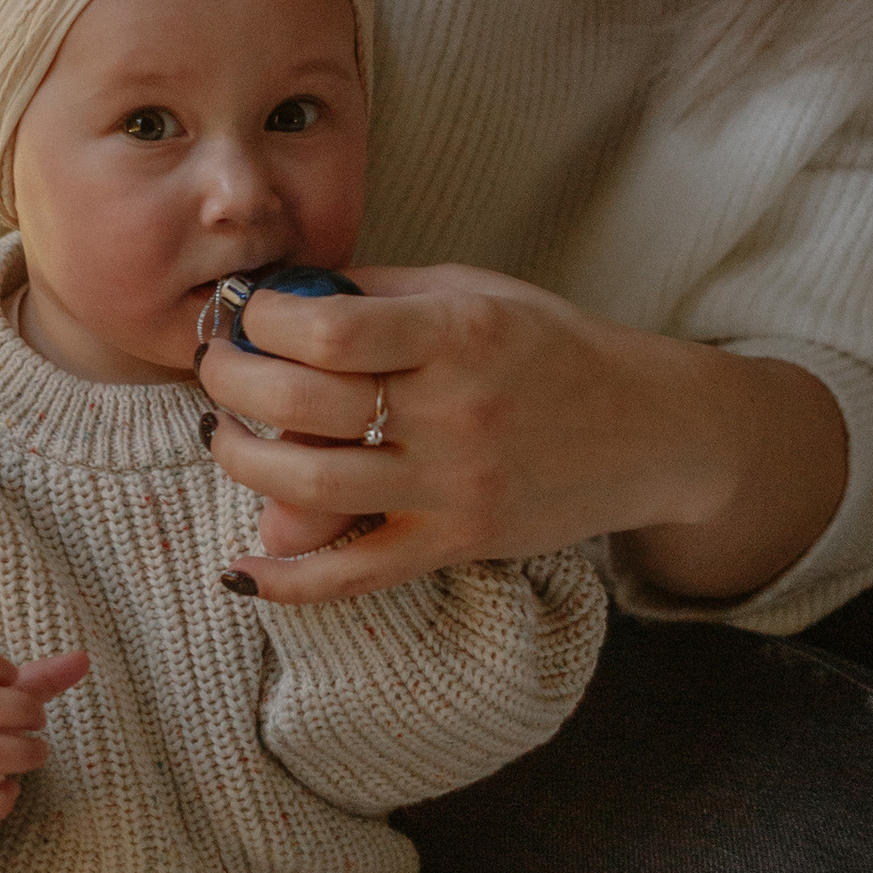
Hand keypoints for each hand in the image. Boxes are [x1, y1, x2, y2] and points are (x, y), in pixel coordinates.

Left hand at [196, 264, 844, 606]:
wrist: (653, 430)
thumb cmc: (554, 348)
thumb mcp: (477, 291)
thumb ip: (382, 293)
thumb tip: (280, 294)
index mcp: (460, 333)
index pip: (327, 329)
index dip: (264, 321)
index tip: (248, 316)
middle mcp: (456, 412)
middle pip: (303, 407)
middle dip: (233, 382)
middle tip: (219, 370)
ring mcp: (455, 487)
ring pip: (311, 487)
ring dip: (242, 460)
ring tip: (226, 435)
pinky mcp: (457, 544)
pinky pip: (355, 574)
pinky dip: (288, 581)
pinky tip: (241, 569)